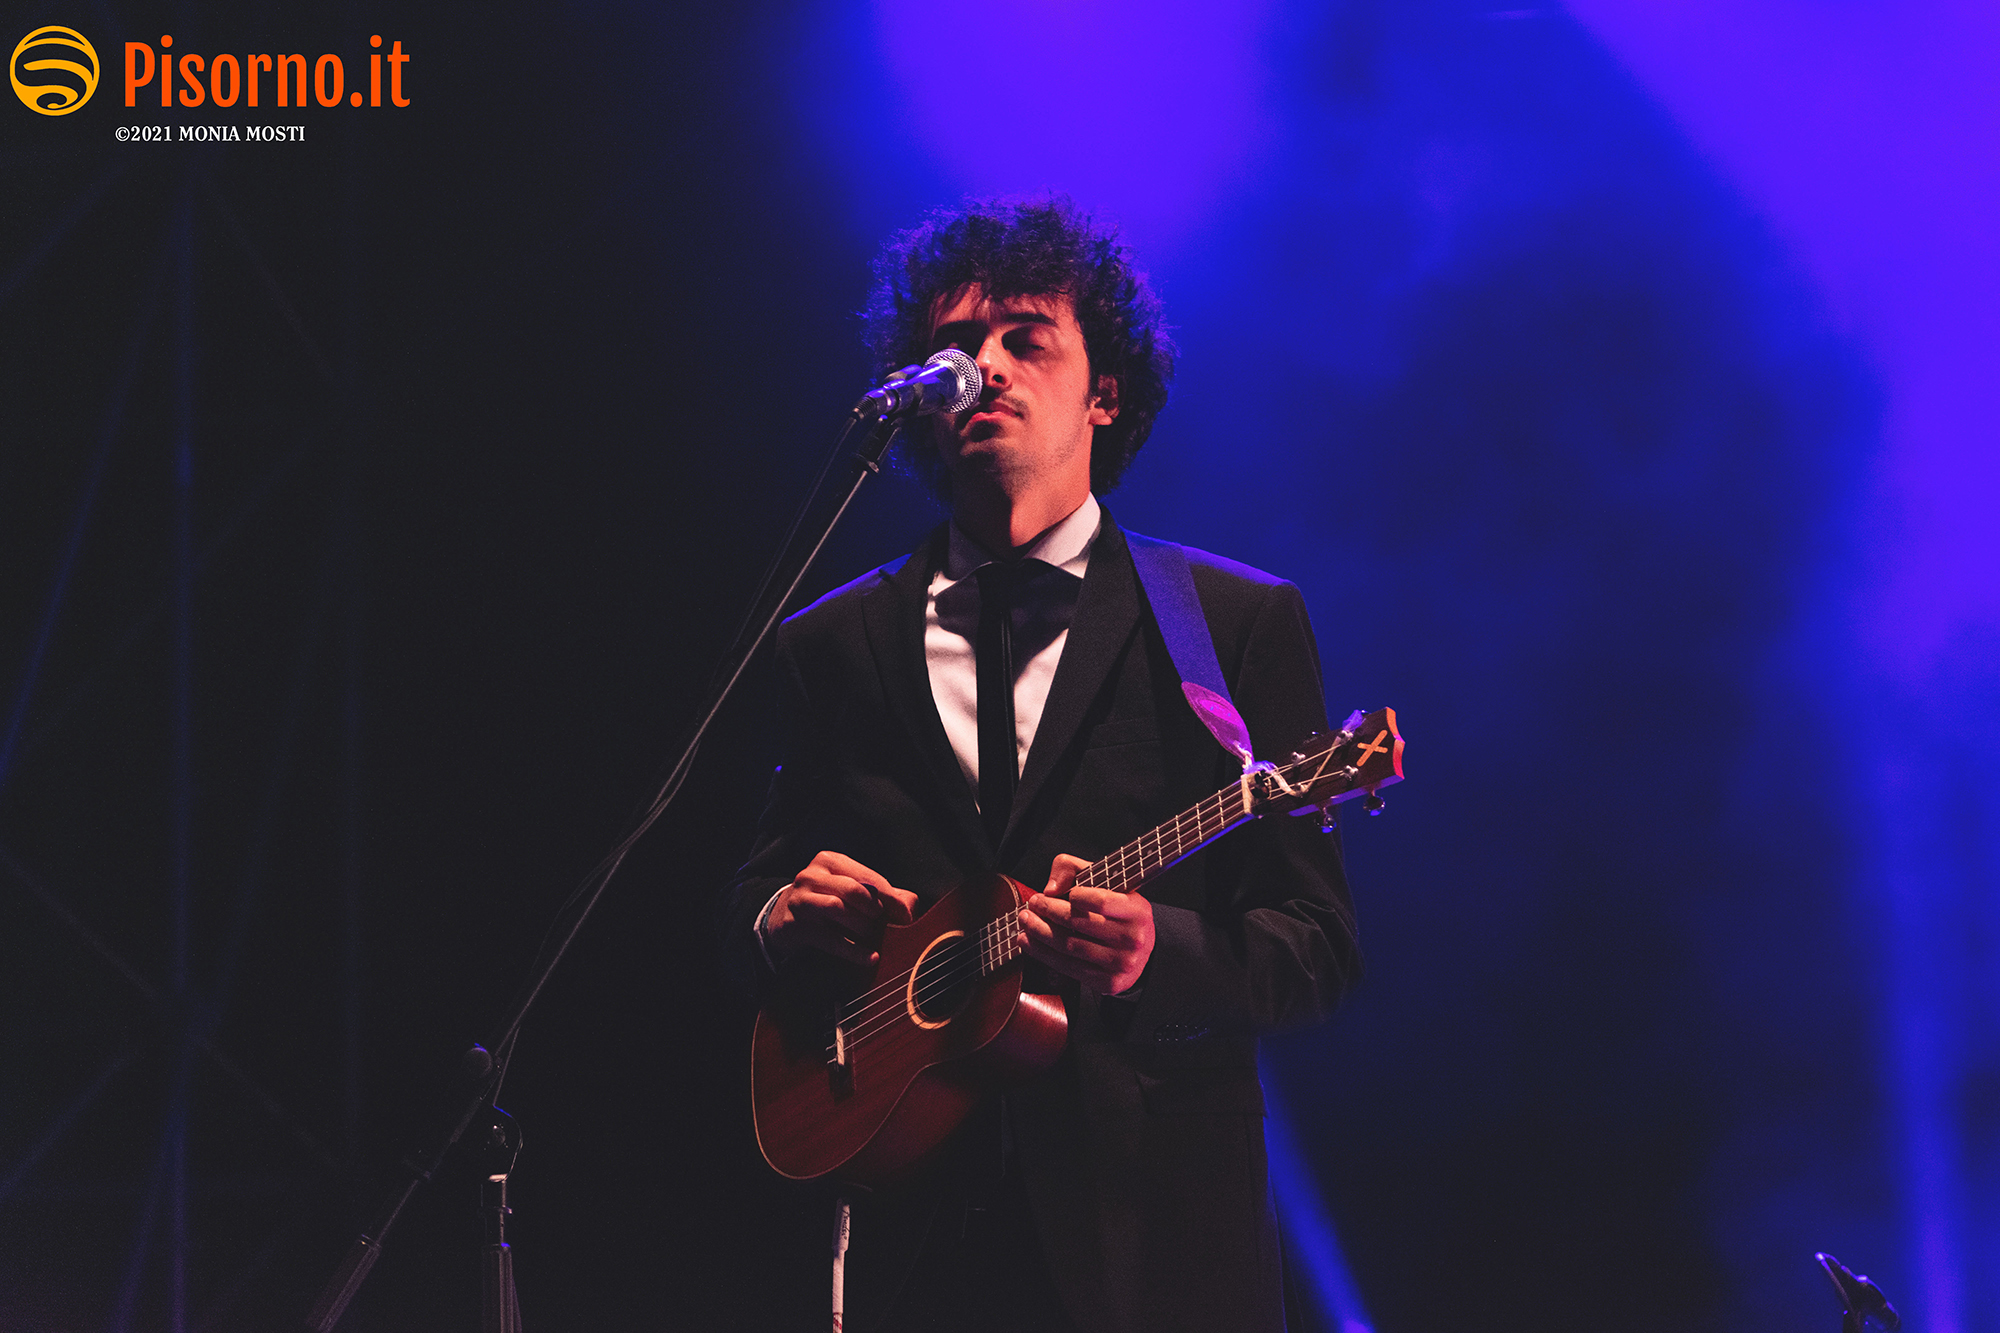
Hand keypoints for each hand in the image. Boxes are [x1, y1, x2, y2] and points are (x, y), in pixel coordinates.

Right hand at [765, 851, 918, 966]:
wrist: (781, 917)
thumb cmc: (825, 902)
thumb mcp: (851, 892)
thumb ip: (883, 896)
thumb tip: (911, 905)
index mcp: (831, 862)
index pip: (867, 877)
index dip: (890, 896)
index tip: (907, 915)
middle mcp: (812, 875)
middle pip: (852, 889)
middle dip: (874, 909)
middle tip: (885, 925)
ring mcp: (800, 899)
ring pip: (837, 909)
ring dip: (861, 926)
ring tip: (872, 938)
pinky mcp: (793, 924)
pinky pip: (828, 938)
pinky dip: (852, 949)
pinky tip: (869, 957)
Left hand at [1019, 853, 1154, 994]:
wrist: (1143, 952)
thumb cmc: (1119, 913)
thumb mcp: (1107, 883)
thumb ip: (1076, 869)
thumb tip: (1051, 888)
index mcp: (1137, 911)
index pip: (1101, 902)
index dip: (1075, 896)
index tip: (1055, 892)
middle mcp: (1132, 938)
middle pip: (1079, 923)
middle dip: (1048, 911)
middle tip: (1033, 903)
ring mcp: (1121, 963)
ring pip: (1069, 946)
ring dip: (1040, 932)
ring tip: (1026, 921)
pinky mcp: (1108, 982)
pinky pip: (1068, 967)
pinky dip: (1043, 954)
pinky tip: (1029, 942)